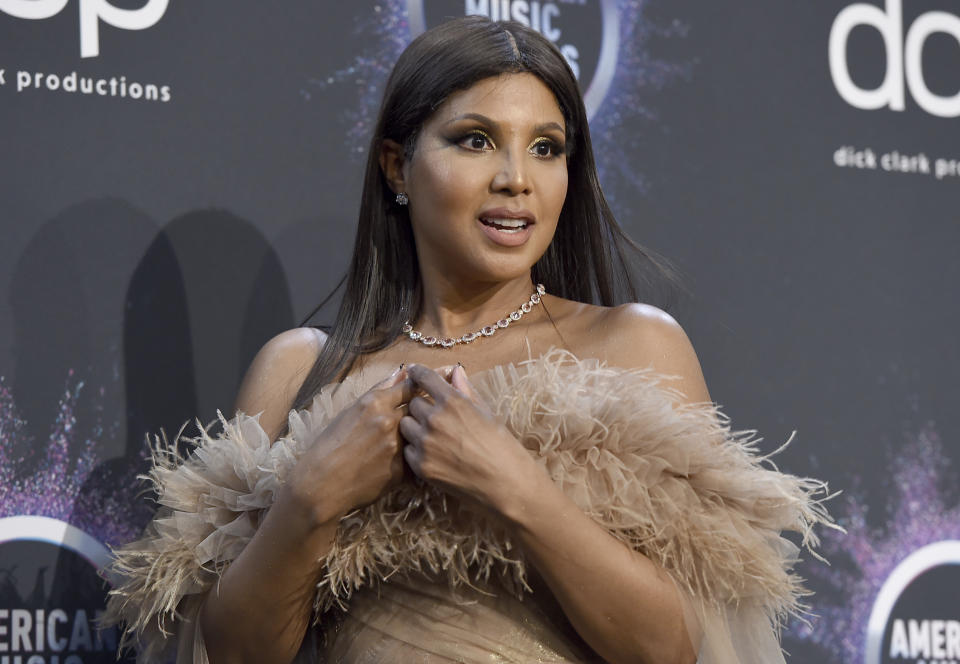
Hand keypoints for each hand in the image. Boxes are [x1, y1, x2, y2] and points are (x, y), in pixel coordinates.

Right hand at [276, 366, 412, 529]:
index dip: (422, 387)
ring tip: (417, 440)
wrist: (321, 484)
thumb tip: (400, 373)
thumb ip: (379, 392)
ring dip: (418, 436)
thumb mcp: (350, 411)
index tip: (427, 389)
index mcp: (375, 402)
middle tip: (427, 416)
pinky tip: (398, 464)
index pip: (411, 386)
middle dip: (424, 412)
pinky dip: (410, 459)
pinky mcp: (402, 469)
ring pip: (420, 434)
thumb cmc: (329, 445)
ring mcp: (397, 445)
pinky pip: (415, 458)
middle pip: (421, 409)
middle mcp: (389, 420)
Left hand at [400, 364, 536, 511]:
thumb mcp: (488, 414)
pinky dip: (416, 450)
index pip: (424, 377)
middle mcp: (434, 420)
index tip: (413, 372)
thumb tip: (456, 372)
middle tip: (434, 416)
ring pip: (406, 426)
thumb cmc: (504, 448)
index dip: (417, 373)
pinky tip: (433, 455)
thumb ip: (466, 392)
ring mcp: (425, 444)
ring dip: (415, 428)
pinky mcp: (421, 467)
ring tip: (432, 437)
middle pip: (413, 404)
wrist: (507, 486)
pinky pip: (408, 450)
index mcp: (453, 402)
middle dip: (421, 407)